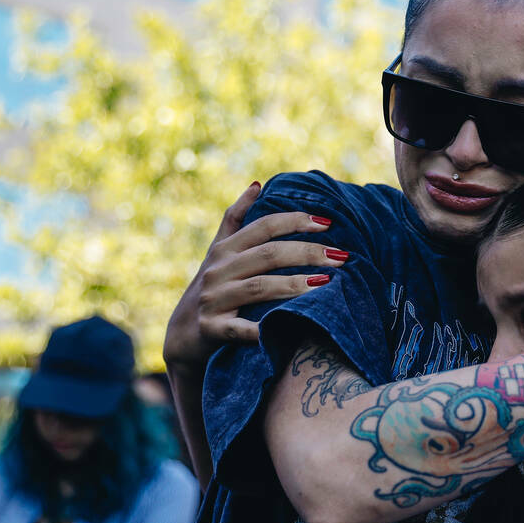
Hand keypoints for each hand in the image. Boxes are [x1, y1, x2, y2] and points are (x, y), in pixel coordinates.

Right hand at [162, 181, 347, 369]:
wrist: (181, 337)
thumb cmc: (211, 289)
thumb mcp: (218, 252)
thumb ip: (236, 219)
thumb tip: (257, 184)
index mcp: (225, 249)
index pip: (264, 227)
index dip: (295, 221)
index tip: (328, 223)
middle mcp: (218, 270)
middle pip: (268, 254)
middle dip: (307, 253)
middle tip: (342, 256)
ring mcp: (213, 299)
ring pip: (259, 287)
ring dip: (295, 285)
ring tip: (327, 283)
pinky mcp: (211, 329)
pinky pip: (240, 329)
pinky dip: (262, 329)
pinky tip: (287, 326)